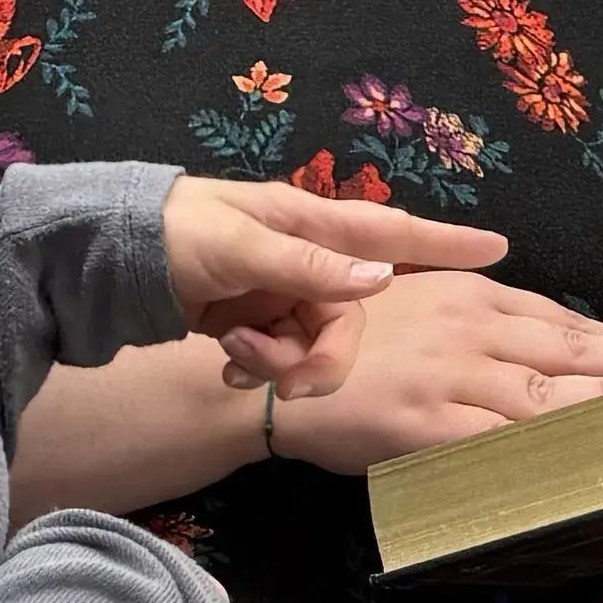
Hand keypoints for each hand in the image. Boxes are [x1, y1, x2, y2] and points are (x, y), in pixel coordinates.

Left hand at [162, 178, 507, 397]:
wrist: (104, 258)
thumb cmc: (172, 233)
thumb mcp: (240, 247)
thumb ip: (310, 266)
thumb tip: (382, 279)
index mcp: (308, 222)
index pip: (391, 233)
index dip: (445, 243)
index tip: (498, 248)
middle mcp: (302, 256)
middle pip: (350, 318)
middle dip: (322, 355)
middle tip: (287, 380)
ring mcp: (277, 290)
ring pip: (314, 343)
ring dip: (279, 362)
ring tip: (235, 358)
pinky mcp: (252, 320)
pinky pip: (280, 355)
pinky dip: (258, 369)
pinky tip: (227, 368)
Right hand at [267, 270, 602, 474]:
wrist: (273, 372)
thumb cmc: (344, 340)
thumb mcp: (417, 304)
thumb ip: (476, 315)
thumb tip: (539, 331)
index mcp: (469, 295)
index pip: (561, 319)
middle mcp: (470, 328)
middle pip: (571, 352)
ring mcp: (450, 376)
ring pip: (548, 396)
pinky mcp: (427, 424)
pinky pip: (500, 443)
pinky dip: (546, 455)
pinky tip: (583, 464)